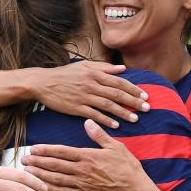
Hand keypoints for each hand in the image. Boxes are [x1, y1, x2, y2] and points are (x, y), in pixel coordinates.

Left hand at [22, 119, 150, 190]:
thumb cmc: (128, 168)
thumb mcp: (116, 147)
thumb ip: (99, 135)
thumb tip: (88, 122)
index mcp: (88, 156)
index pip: (62, 152)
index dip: (46, 150)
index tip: (34, 149)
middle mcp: (82, 170)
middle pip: (55, 165)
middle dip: (38, 162)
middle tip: (23, 160)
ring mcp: (82, 184)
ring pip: (56, 179)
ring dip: (40, 176)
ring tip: (28, 173)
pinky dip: (52, 190)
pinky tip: (42, 188)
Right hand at [34, 61, 148, 128]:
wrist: (43, 83)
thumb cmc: (65, 74)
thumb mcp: (84, 65)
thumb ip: (104, 67)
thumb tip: (122, 69)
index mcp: (95, 73)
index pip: (119, 81)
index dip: (134, 89)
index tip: (145, 96)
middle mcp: (91, 84)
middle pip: (117, 93)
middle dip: (133, 102)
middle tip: (147, 109)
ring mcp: (84, 96)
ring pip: (108, 105)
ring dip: (123, 113)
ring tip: (135, 119)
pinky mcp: (76, 108)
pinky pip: (94, 115)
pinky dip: (106, 120)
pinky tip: (116, 125)